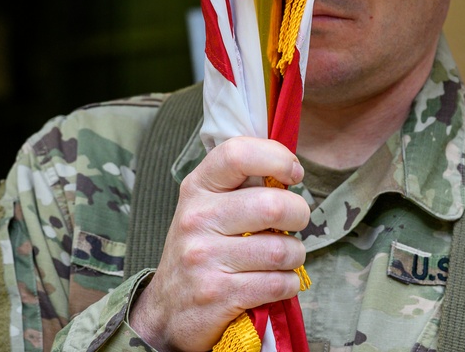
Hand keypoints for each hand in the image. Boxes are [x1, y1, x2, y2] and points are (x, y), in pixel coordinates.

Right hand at [129, 136, 309, 351]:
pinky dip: (289, 284)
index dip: (277, 158)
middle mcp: (197, 219)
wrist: (165, 310)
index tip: (293, 174)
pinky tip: (277, 282)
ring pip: (282, 250)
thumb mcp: (205, 207)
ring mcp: (205, 258)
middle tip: (294, 223)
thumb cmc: (199, 250)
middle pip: (273, 204)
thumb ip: (240, 186)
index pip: (238, 154)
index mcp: (197, 188)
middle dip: (299, 215)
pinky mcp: (218, 294)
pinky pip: (278, 284)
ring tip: (284, 258)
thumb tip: (289, 170)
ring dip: (295, 255)